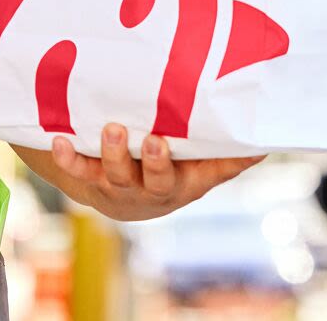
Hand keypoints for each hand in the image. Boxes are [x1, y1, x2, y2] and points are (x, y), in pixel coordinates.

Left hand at [17, 123, 263, 221]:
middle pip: (157, 181)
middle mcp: (153, 189)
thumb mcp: (200, 167)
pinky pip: (78, 171)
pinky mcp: (91, 179)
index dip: (214, 165)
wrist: (122, 197)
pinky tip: (58, 141)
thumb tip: (268, 138)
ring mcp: (121, 186)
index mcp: (185, 183)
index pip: (206, 175)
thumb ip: (228, 154)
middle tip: (154, 140)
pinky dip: (68, 158)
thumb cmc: (170, 172)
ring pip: (117, 175)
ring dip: (114, 153)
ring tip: (113, 129)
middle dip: (156, 162)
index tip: (203, 145)